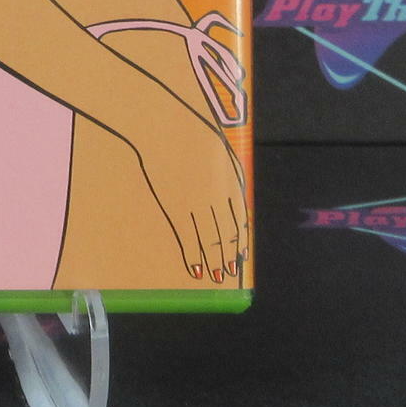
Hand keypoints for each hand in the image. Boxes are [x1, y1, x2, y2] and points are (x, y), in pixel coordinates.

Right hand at [135, 130, 248, 284]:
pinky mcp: (177, 209)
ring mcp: (198, 206)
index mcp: (232, 185)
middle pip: (226, 235)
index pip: (239, 221)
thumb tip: (237, 201)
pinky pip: (188, 239)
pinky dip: (193, 256)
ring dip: (214, 261)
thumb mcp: (221, 154)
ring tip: (216, 276)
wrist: (165, 130)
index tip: (241, 255)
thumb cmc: (191, 136)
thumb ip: (230, 178)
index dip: (239, 241)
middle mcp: (219, 199)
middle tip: (229, 273)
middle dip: (228, 256)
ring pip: (210, 241)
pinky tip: (196, 268)